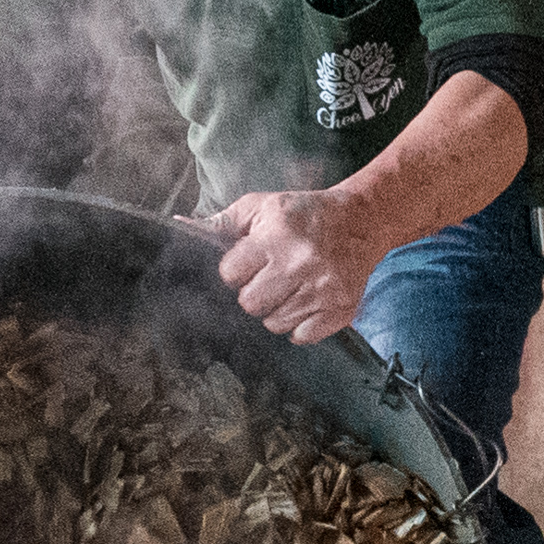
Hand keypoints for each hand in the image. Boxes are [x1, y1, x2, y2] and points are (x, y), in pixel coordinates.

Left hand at [211, 186, 378, 344]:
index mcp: (275, 239)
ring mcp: (322, 290)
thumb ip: (222, 222)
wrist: (361, 220)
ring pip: (275, 324)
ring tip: (289, 288)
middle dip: (253, 294)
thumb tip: (181, 227)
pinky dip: (300, 325)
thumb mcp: (262, 206)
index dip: (235, 271)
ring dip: (276, 310)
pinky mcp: (341, 309)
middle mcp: (299, 265)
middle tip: (268, 279)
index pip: (230, 274)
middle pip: (250, 305)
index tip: (247, 264)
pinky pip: (302, 336)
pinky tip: (305, 302)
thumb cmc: (305, 214)